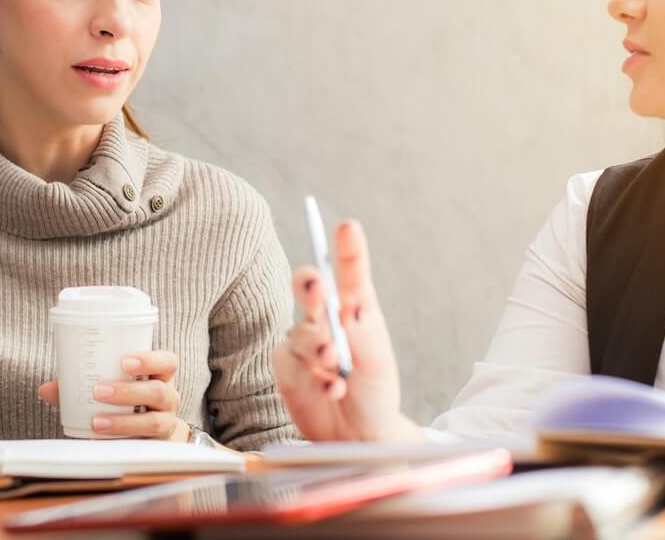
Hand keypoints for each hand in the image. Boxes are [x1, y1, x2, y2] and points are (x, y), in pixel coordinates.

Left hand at [38, 350, 188, 441]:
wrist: (151, 432)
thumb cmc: (128, 400)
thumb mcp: (113, 384)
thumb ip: (81, 384)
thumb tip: (46, 389)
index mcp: (160, 376)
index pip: (167, 362)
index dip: (150, 360)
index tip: (124, 362)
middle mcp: (168, 398)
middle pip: (159, 392)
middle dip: (128, 392)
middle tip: (99, 391)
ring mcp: (166, 423)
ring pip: (154, 422)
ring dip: (123, 422)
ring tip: (96, 422)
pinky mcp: (156, 447)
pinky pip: (143, 446)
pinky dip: (120, 443)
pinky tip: (99, 442)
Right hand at [271, 220, 424, 442]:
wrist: (359, 436)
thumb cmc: (374, 392)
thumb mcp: (378, 362)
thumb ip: (363, 333)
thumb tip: (349, 304)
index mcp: (355, 309)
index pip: (350, 275)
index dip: (348, 250)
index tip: (348, 228)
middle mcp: (324, 319)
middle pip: (308, 288)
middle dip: (310, 286)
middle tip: (318, 289)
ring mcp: (302, 343)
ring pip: (300, 333)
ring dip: (317, 347)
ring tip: (335, 365)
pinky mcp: (286, 369)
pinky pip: (291, 365)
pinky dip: (313, 378)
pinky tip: (331, 389)